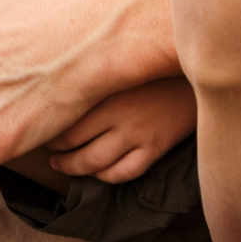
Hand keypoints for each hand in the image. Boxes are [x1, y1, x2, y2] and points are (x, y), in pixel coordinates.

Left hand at [45, 78, 195, 183]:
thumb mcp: (121, 64)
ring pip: (97, 164)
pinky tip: (99, 172)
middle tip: (49, 156)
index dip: (50, 134)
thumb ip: (96, 75)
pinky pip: (125, 172)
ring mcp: (138, 134)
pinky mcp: (155, 147)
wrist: (197, 72)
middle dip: (59, 155)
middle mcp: (119, 116)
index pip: (66, 123)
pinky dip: (107, 177)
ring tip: (64, 166)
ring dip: (76, 169)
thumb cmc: (153, 64)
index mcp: (106, 92)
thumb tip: (61, 79)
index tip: (43, 132)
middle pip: (76, 146)